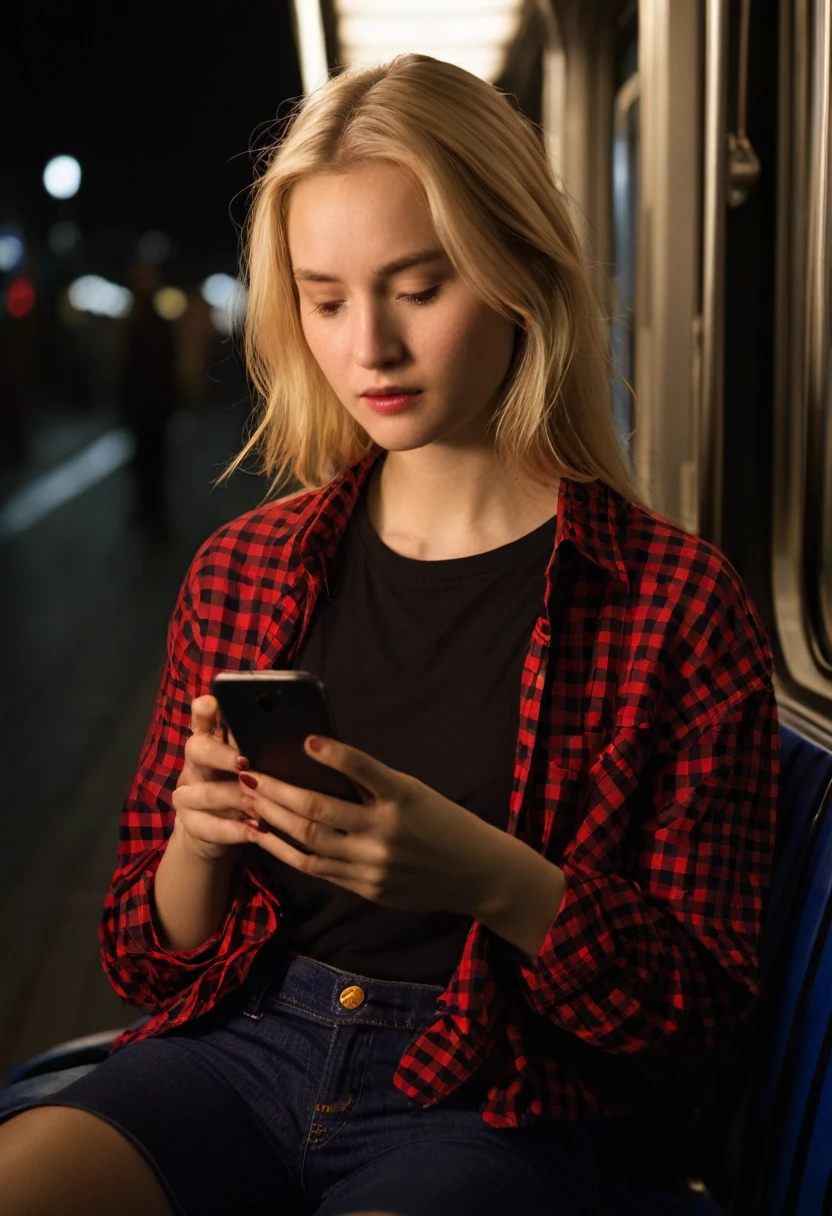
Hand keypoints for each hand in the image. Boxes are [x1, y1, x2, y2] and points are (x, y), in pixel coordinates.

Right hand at [172, 695, 258, 861]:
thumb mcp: (258, 763)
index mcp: (212, 739)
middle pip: (197, 749)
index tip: (213, 703)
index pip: (203, 715)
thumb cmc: (249, 785)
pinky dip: (232, 829)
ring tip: (257, 802)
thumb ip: (267, 749)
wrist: (218, 828)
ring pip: (201, 791)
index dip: (205, 710)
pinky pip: (206, 825)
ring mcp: (188, 791)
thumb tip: (308, 739)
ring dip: (231, 797)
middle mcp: (196, 761)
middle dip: (220, 755)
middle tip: (244, 762)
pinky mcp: (188, 821)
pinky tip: (253, 829)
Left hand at [238, 735, 504, 916]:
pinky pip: (316, 868)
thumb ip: (371, 784)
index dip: (334, 754)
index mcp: (402, 797)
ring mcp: (373, 864)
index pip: (363, 769)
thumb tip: (316, 766)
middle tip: (247, 774)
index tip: (305, 740)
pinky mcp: (366, 888)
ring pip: (309, 841)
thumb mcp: (413, 792)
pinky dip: (286, 850)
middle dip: (276, 792)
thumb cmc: (439, 821)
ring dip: (273, 820)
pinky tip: (265, 836)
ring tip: (247, 801)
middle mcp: (385, 831)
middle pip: (317, 810)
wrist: (474, 873)